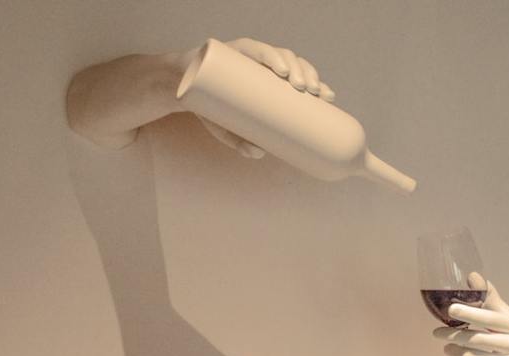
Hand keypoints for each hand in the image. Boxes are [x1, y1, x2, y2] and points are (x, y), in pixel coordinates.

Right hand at [191, 38, 336, 158]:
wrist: (179, 88)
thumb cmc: (211, 107)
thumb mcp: (227, 129)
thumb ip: (241, 141)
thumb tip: (259, 153)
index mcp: (268, 79)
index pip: (299, 77)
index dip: (318, 83)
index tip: (329, 96)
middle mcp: (261, 63)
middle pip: (293, 63)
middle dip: (308, 75)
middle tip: (314, 93)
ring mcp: (247, 54)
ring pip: (278, 54)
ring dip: (293, 66)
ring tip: (298, 83)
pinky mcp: (231, 49)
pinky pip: (254, 48)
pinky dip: (268, 56)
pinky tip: (278, 67)